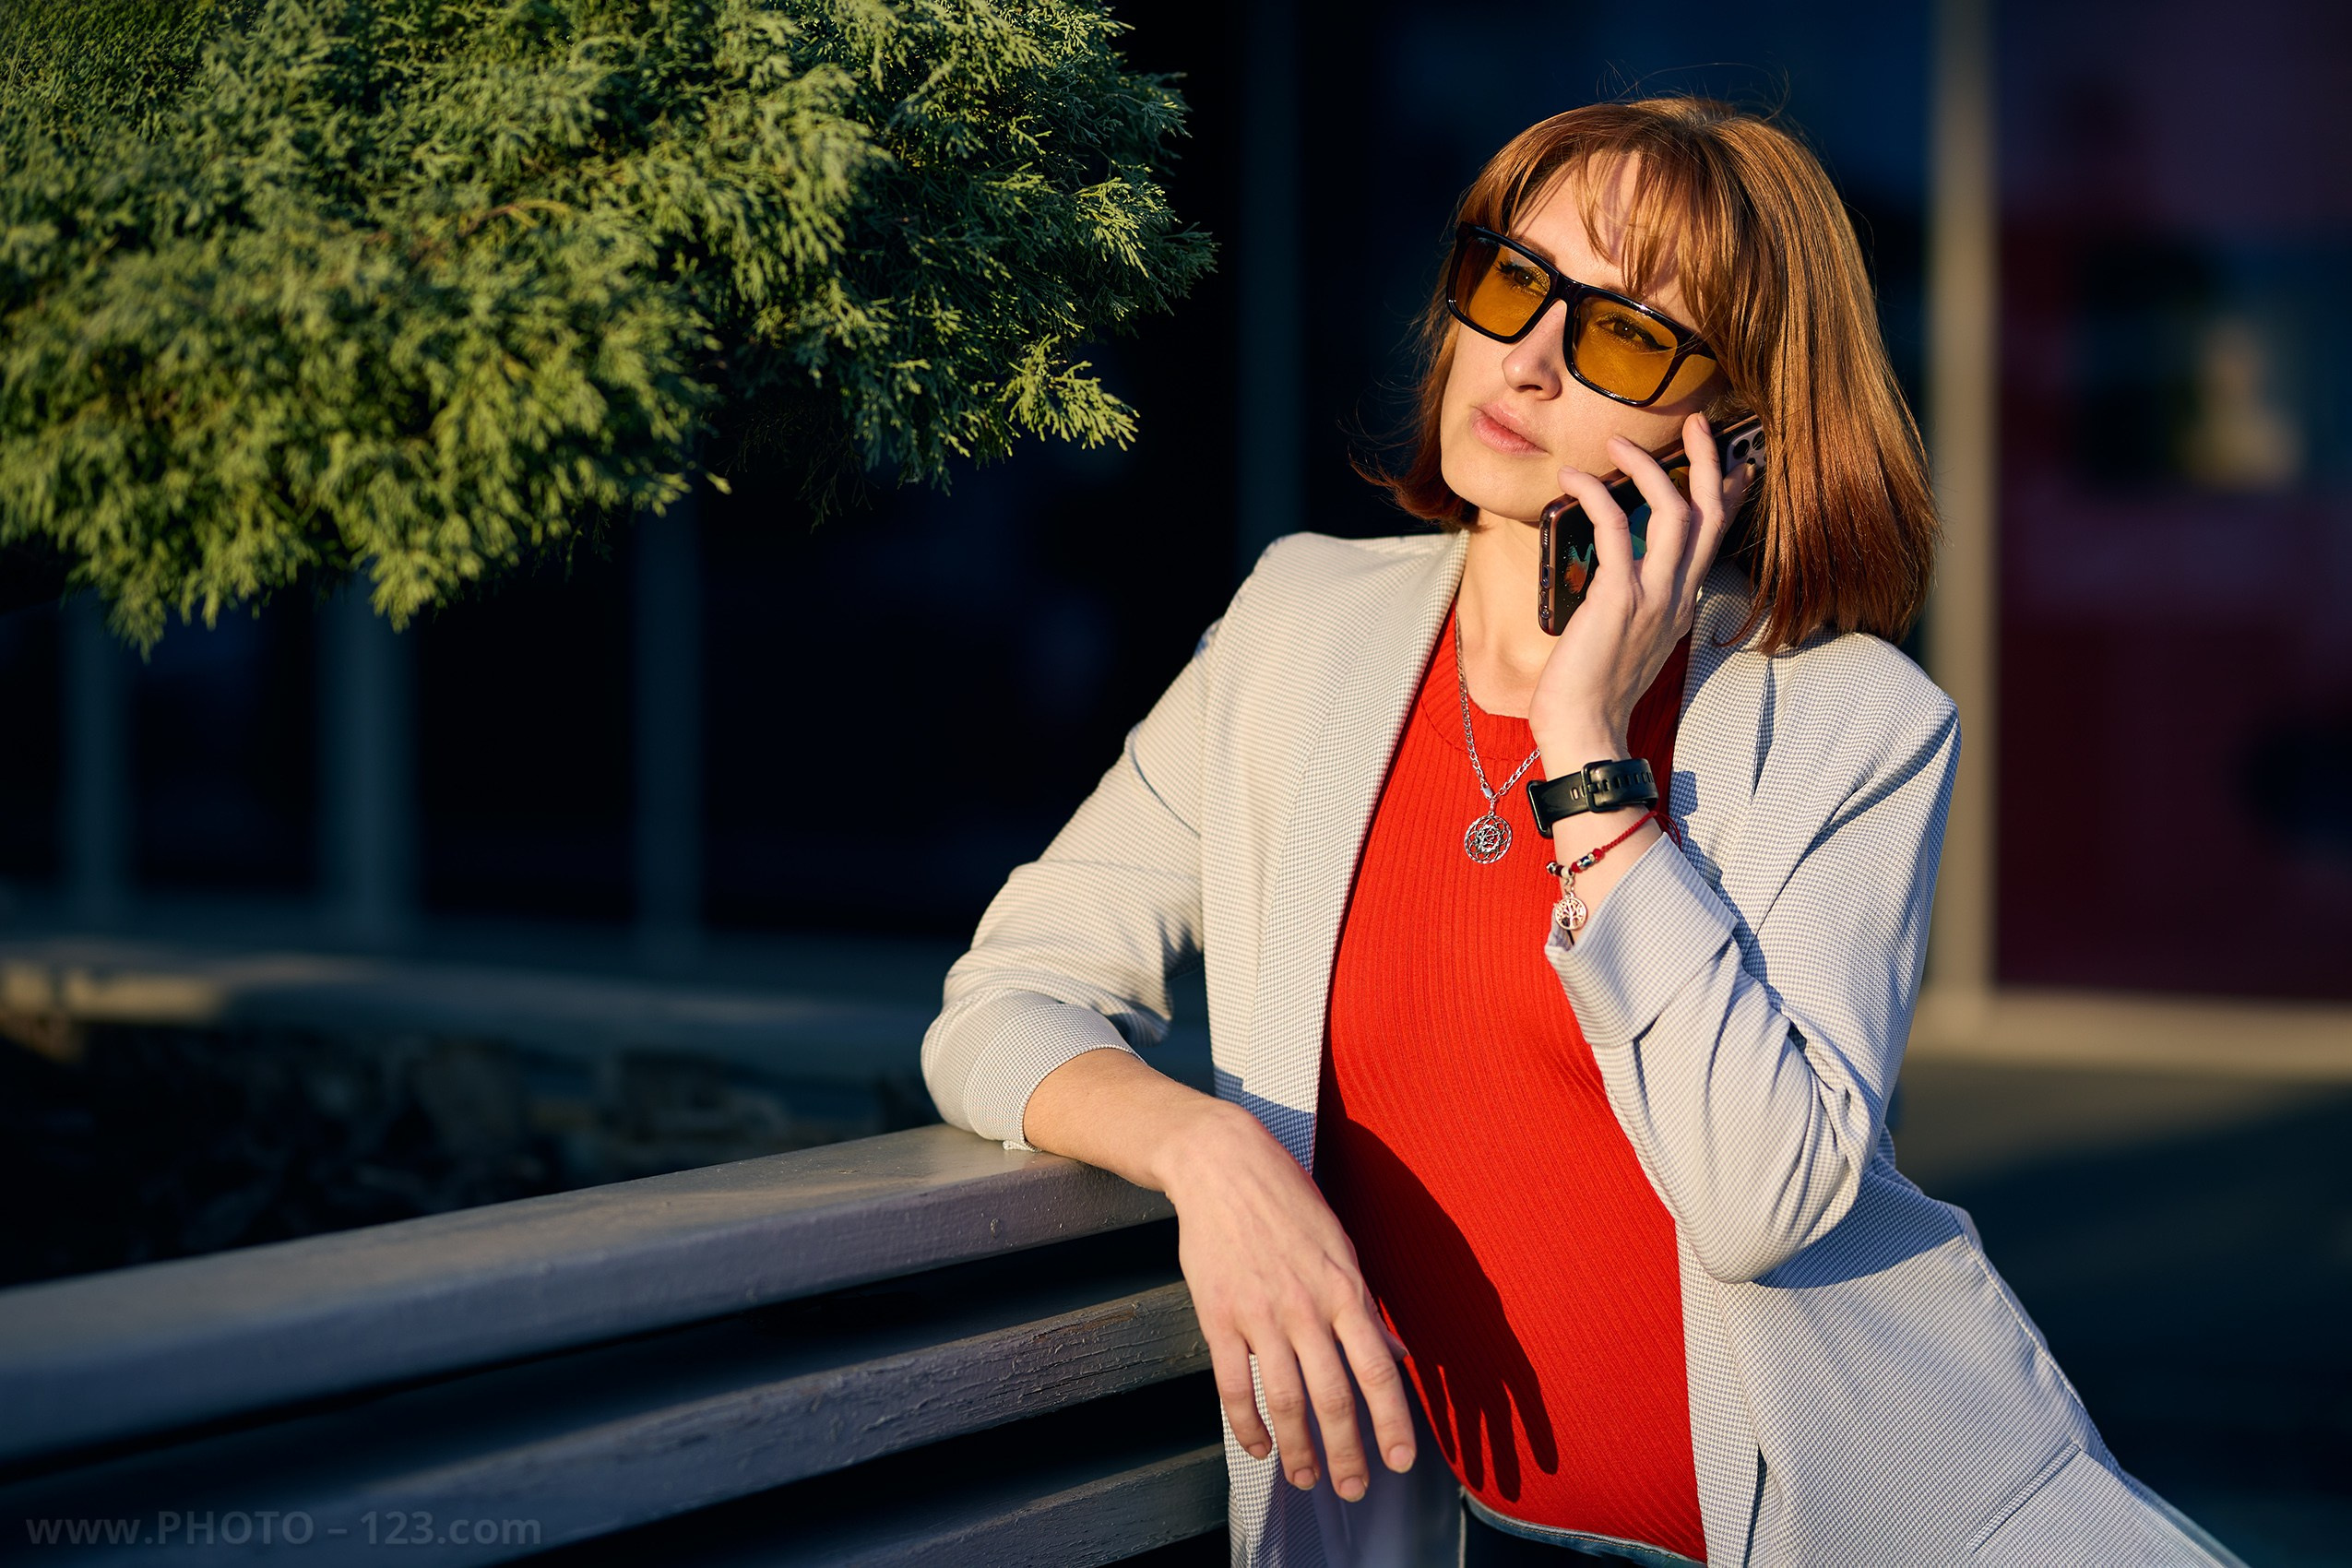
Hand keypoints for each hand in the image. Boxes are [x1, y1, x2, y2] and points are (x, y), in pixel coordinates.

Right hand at [1158, 1100, 1416, 1499]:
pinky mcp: (1218, 1315)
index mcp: (1345, 1288)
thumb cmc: (1287, 1200)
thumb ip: (1365, 1308)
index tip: (1400, 1462)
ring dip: (1299, 1449)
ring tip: (1305, 1479)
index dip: (1392, 1422)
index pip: (1377, 1369)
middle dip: (1347, 1452)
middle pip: (1333, 1396)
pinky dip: (1247, 1423)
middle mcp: (1306, 1306)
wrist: (1222, 1164)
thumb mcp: (1341, 1245)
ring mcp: (1259, 1313)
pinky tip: (1259, 1446)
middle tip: (1354, 1489)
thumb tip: (1399, 1355)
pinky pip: (1234, 1384)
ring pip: (1286, 1399)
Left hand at [1529, 411, 1752, 768]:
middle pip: (1709, 514)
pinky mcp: (1619, 598)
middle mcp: (1677, 596)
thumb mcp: (1626, 639)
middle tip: (1696, 423)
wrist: (1585, 730)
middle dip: (1707, 461)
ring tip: (1618, 442)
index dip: (1726, 495)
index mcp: (1681, 605)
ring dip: (1648, 467)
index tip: (1732, 464)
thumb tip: (1613, 571)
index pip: (1713, 538)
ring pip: (1675, 511)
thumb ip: (1631, 603)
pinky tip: (1572, 479)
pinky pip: (1615, 528)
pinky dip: (1594, 495)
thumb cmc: (1594, 691)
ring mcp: (1653, 596)